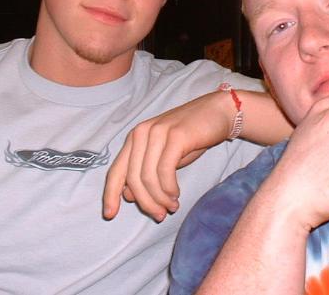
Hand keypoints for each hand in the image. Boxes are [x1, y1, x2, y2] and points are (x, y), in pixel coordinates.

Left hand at [103, 90, 234, 221]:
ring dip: (159, 198)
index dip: (110, 194)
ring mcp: (158, 133)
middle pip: (132, 178)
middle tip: (159, 216)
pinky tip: (176, 195)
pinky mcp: (176, 136)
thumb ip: (146, 172)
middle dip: (145, 202)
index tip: (110, 215)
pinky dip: (169, 188)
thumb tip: (129, 195)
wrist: (218, 112)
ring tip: (172, 207)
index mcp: (135, 138)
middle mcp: (141, 133)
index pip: (115, 170)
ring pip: (148, 177)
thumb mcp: (164, 156)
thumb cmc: (192, 136)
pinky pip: (165, 170)